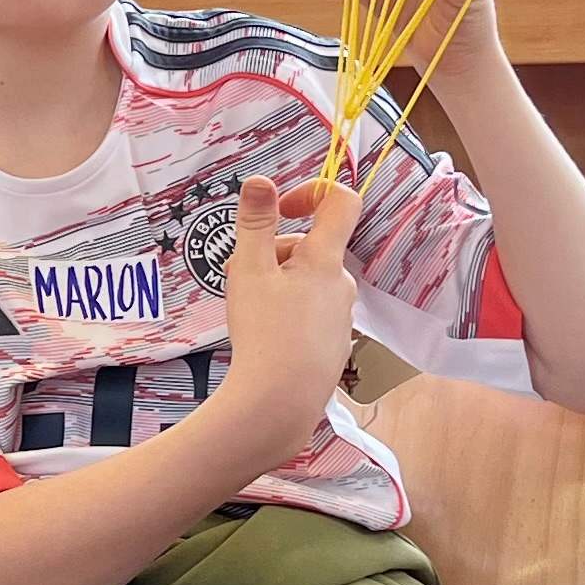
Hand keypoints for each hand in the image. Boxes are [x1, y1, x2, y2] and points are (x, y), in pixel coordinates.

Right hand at [213, 173, 362, 470]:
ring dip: (279, 286)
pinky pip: (311, 316)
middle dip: (276, 253)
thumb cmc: (264, 333)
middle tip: (242, 275)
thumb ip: (256, 222)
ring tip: (249, 312)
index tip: (282, 209)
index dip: (313, 191)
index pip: (341, 203)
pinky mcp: (334, 348)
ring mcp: (341, 319)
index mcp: (325, 260)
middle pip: (313, 249)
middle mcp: (342, 286)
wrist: (280, 404)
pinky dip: (289, 317)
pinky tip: (266, 341)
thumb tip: (261, 180)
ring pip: (309, 285)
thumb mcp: (249, 270)